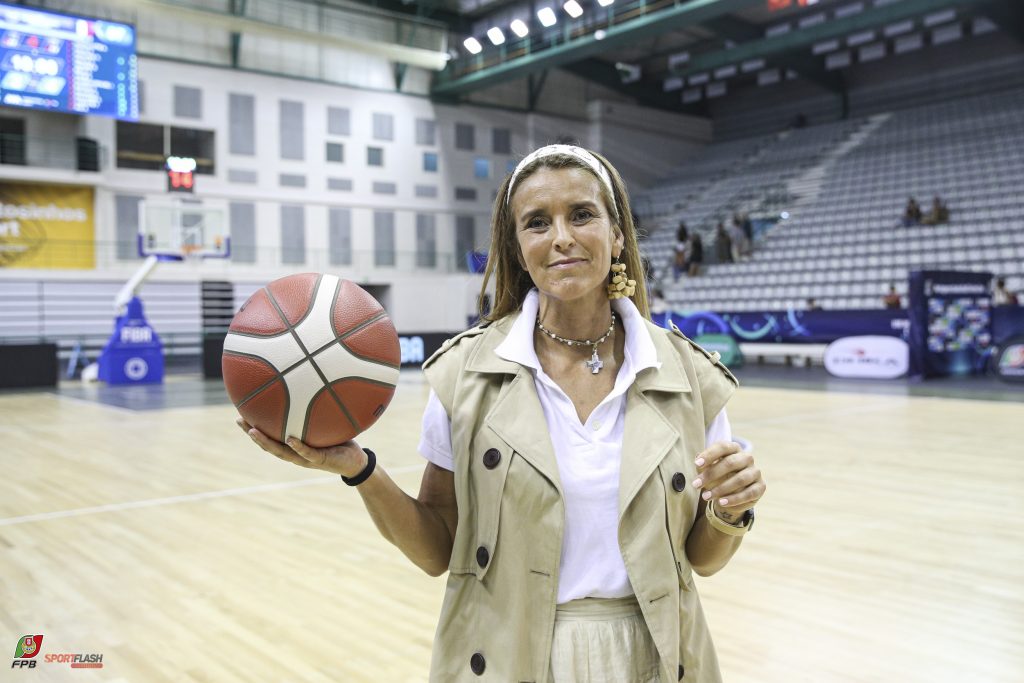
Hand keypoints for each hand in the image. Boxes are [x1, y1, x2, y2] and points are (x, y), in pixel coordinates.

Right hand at [236, 417, 367, 477]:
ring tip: (253, 431)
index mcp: (293, 445)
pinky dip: (298, 447)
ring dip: (267, 442)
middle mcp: (295, 453)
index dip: (253, 427)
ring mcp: (306, 458)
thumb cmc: (339, 440)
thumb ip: (315, 411)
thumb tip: (309, 385)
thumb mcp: (325, 424)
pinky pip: (307, 453)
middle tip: (239, 419)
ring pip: (282, 452)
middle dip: (252, 433)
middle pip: (268, 445)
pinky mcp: (321, 460)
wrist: (356, 462)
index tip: (239, 413)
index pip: (269, 437)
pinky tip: (290, 438)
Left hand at [691, 441, 764, 521]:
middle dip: (711, 474)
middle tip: (696, 484)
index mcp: (733, 448)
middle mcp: (747, 457)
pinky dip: (733, 499)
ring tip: (706, 496)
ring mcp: (755, 472)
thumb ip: (703, 466)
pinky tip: (721, 502)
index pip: (723, 447)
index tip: (697, 464)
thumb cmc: (717, 477)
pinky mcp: (760, 487)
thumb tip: (697, 460)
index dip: (710, 454)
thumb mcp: (707, 470)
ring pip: (740, 479)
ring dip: (721, 489)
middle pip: (731, 462)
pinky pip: (749, 493)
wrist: (731, 494)